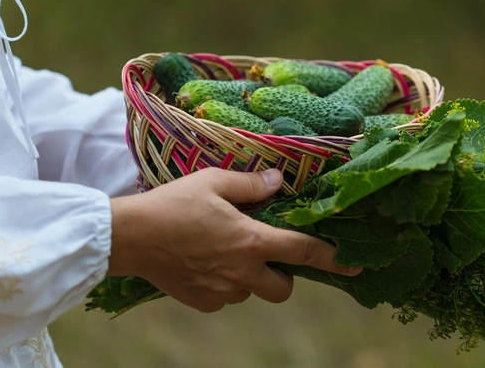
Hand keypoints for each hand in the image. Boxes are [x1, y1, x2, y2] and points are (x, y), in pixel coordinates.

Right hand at [108, 168, 360, 311]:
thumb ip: (252, 185)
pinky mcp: (203, 302)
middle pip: (284, 288)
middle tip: (266, 253)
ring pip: (252, 292)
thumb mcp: (215, 182)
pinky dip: (224, 285)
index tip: (354, 264)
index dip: (334, 258)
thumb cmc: (174, 204)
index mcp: (252, 241)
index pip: (305, 251)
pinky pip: (226, 299)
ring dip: (250, 277)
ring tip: (225, 252)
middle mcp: (242, 273)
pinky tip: (205, 263)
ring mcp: (222, 292)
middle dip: (284, 275)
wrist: (130, 237)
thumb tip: (279, 181)